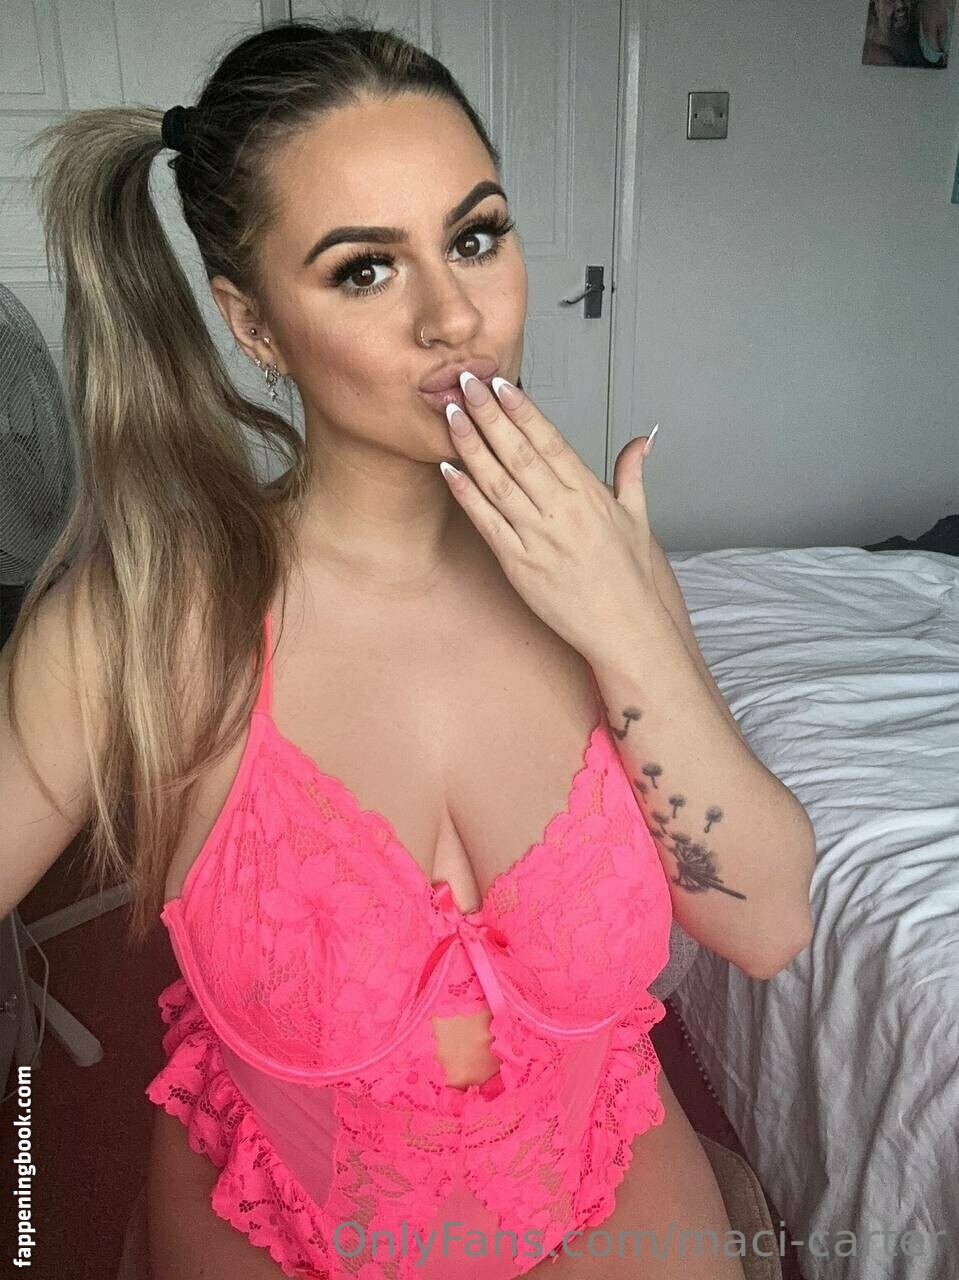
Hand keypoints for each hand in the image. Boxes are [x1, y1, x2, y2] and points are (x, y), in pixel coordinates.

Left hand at [440, 372, 663, 664]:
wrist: (627, 629)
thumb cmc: (632, 579)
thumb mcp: (639, 519)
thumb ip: (632, 475)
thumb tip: (641, 442)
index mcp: (589, 495)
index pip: (550, 441)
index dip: (523, 410)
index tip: (502, 384)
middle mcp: (562, 511)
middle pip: (518, 452)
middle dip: (489, 414)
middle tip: (465, 381)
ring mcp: (539, 538)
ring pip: (497, 482)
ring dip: (471, 445)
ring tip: (451, 415)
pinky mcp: (520, 565)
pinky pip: (487, 523)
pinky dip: (466, 495)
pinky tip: (449, 469)